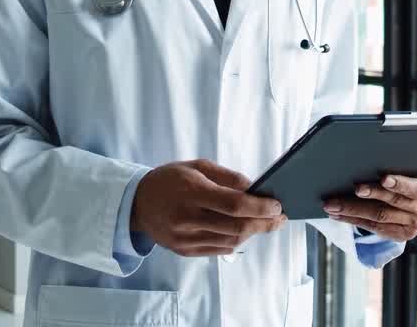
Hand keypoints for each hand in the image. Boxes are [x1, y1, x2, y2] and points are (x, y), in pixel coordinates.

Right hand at [131, 159, 287, 256]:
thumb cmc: (169, 180)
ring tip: (264, 223)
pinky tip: (243, 230)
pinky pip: (220, 249)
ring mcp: (186, 239)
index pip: (235, 204)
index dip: (260, 207)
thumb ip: (227, 177)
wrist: (137, 204)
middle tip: (279, 218)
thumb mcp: (196, 166)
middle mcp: (188, 219)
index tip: (277, 206)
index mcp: (191, 193)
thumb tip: (255, 188)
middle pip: (237, 227)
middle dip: (264, 223)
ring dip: (252, 233)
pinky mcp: (185, 251)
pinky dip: (236, 240)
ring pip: (231, 242)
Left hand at [322, 174, 416, 241]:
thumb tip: (366, 161)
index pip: (416, 187)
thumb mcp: (408, 170)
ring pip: (379, 217)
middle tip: (351, 188)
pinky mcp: (401, 236)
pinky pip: (374, 228)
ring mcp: (414, 226)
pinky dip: (353, 220)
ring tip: (333, 204)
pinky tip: (338, 214)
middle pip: (392, 202)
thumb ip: (395, 166)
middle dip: (369, 194)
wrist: (413, 198)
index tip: (384, 178)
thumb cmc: (406, 177)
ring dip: (352, 210)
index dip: (400, 183)